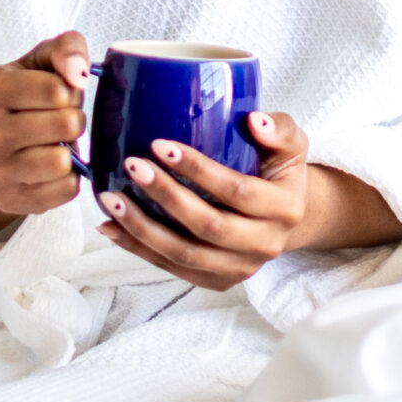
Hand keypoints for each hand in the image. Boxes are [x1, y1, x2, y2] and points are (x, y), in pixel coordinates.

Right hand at [0, 30, 91, 242]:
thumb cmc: (29, 94)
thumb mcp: (43, 60)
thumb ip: (67, 48)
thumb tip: (78, 74)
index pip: (57, 90)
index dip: (70, 92)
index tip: (60, 95)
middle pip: (65, 125)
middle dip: (73, 120)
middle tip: (61, 121)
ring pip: (61, 162)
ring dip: (71, 151)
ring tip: (56, 143)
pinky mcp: (7, 199)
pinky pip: (64, 191)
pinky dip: (69, 178)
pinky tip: (54, 168)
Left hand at [95, 111, 399, 289]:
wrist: (288, 219)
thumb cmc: (280, 172)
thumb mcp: (291, 144)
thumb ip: (279, 127)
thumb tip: (253, 119)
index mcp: (284, 208)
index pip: (237, 190)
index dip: (198, 169)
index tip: (160, 145)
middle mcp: (265, 244)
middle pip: (208, 226)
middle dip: (165, 196)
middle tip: (133, 166)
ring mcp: (241, 268)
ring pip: (185, 254)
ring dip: (143, 228)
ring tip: (111, 198)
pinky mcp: (218, 281)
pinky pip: (172, 268)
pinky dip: (138, 248)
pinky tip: (111, 226)